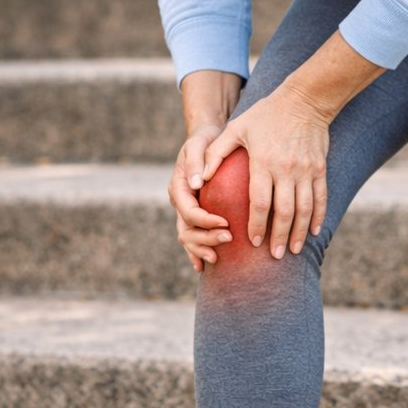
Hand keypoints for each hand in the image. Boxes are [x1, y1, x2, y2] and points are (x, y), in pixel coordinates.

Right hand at [168, 123, 232, 272]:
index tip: (227, 222)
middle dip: (206, 238)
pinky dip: (195, 253)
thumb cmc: (205, 140)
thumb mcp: (198, 144)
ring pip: (187, 237)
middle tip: (229, 238)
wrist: (206, 140)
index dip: (206, 221)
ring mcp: (184, 211)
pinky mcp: (194, 215)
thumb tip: (198, 183)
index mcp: (178, 187)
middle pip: (187, 229)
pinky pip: (191, 237)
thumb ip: (197, 162)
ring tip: (218, 257)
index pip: (189, 211)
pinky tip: (203, 266)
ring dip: (201, 248)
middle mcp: (179, 202)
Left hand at [201, 85, 329, 258]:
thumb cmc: (265, 114)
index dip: (256, 224)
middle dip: (279, 237)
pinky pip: (321, 198)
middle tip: (275, 255)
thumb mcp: (236, 128)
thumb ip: (216, 153)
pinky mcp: (320, 169)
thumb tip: (199, 180)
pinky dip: (319, 217)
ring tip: (294, 250)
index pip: (259, 202)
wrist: (304, 99)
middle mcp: (287, 169)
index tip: (252, 241)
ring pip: (305, 209)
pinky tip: (314, 231)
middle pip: (284, 212)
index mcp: (264, 162)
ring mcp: (306, 170)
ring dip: (300, 232)